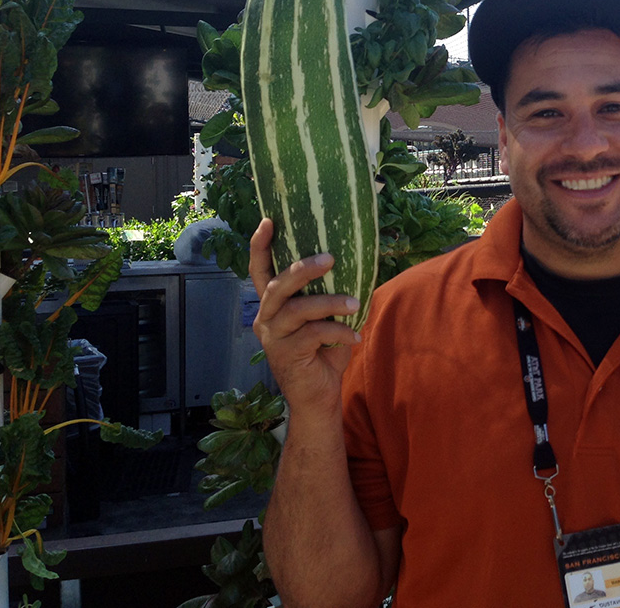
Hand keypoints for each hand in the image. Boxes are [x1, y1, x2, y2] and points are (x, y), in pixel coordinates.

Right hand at [250, 218, 360, 412]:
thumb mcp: (328, 318)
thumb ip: (331, 294)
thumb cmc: (325, 352)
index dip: (260, 246)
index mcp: (274, 304)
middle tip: (330, 258)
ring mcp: (273, 337)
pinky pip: (313, 334)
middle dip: (303, 268)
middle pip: (278, 285)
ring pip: (297, 309)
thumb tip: (359, 262)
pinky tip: (354, 337)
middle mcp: (267, 318)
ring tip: (355, 302)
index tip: (269, 221)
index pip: (260, 270)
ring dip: (330, 302)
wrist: (319, 398)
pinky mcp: (286, 355)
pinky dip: (338, 331)